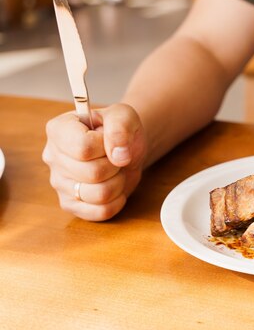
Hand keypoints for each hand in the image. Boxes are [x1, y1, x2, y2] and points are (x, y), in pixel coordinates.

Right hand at [42, 104, 146, 220]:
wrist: (124, 149)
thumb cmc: (119, 131)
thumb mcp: (124, 116)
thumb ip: (120, 127)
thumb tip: (118, 156)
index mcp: (58, 130)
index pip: (83, 148)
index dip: (106, 147)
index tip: (108, 140)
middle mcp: (52, 157)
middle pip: (93, 173)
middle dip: (115, 166)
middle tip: (114, 157)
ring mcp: (58, 183)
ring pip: (99, 195)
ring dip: (118, 183)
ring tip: (114, 171)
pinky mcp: (69, 204)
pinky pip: (100, 212)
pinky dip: (116, 201)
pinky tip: (114, 187)